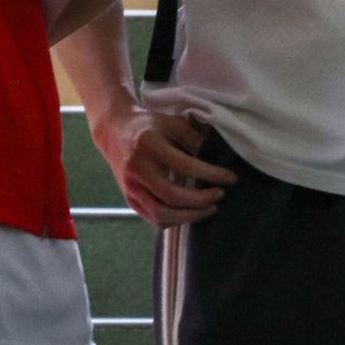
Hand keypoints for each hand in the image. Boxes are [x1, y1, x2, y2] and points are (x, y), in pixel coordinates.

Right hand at [90, 102, 235, 227]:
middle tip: (220, 194)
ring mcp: (130, 187)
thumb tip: (216, 160)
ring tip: (209, 208)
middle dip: (201, 200)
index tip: (230, 178)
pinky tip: (190, 213)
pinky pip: (154, 219)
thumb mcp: (172, 123)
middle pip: (171, 195)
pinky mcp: (129, 199)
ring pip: (161, 214)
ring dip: (190, 216)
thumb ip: (194, 138)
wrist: (114, 131)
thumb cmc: (149, 126)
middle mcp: (136, 168)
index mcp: (147, 144)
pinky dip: (175, 221)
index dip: (210, 174)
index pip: (184, 165)